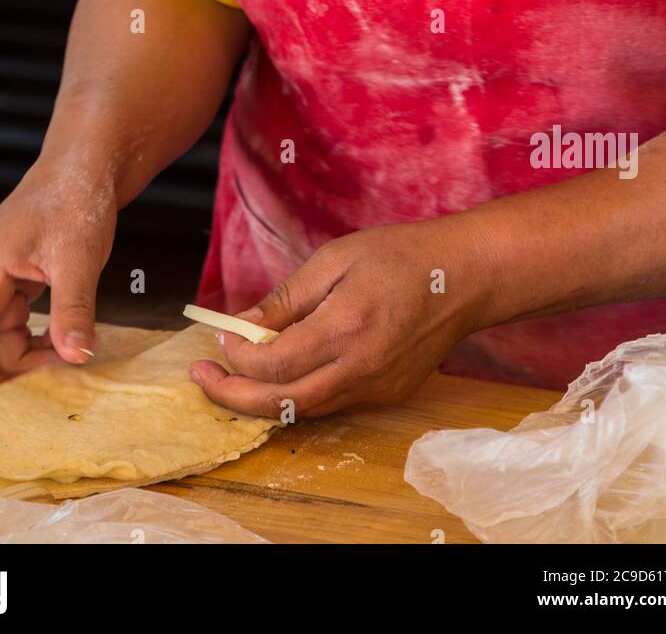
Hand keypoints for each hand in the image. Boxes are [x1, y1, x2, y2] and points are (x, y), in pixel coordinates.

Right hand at [0, 160, 117, 395]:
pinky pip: (15, 323)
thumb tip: (77, 356)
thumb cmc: (74, 198)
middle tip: (43, 395)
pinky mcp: (17, 279)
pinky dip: (37, 339)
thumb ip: (73, 310)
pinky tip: (65, 344)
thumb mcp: (77, 258)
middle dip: (4, 373)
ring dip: (27, 357)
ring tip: (68, 362)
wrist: (87, 165)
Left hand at [189, 218, 487, 418]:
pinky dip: (296, 394)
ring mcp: (376, 387)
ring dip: (260, 400)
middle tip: (202, 375)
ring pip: (303, 411)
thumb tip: (243, 328)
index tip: (218, 335)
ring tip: (230, 375)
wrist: (463, 278)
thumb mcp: (335, 259)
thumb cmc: (399, 256)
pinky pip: (330, 403)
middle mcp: (360, 368)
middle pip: (280, 404)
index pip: (272, 364)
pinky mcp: (387, 394)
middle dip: (231, 396)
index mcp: (344, 328)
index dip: (236, 356)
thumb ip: (287, 299)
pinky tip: (279, 373)